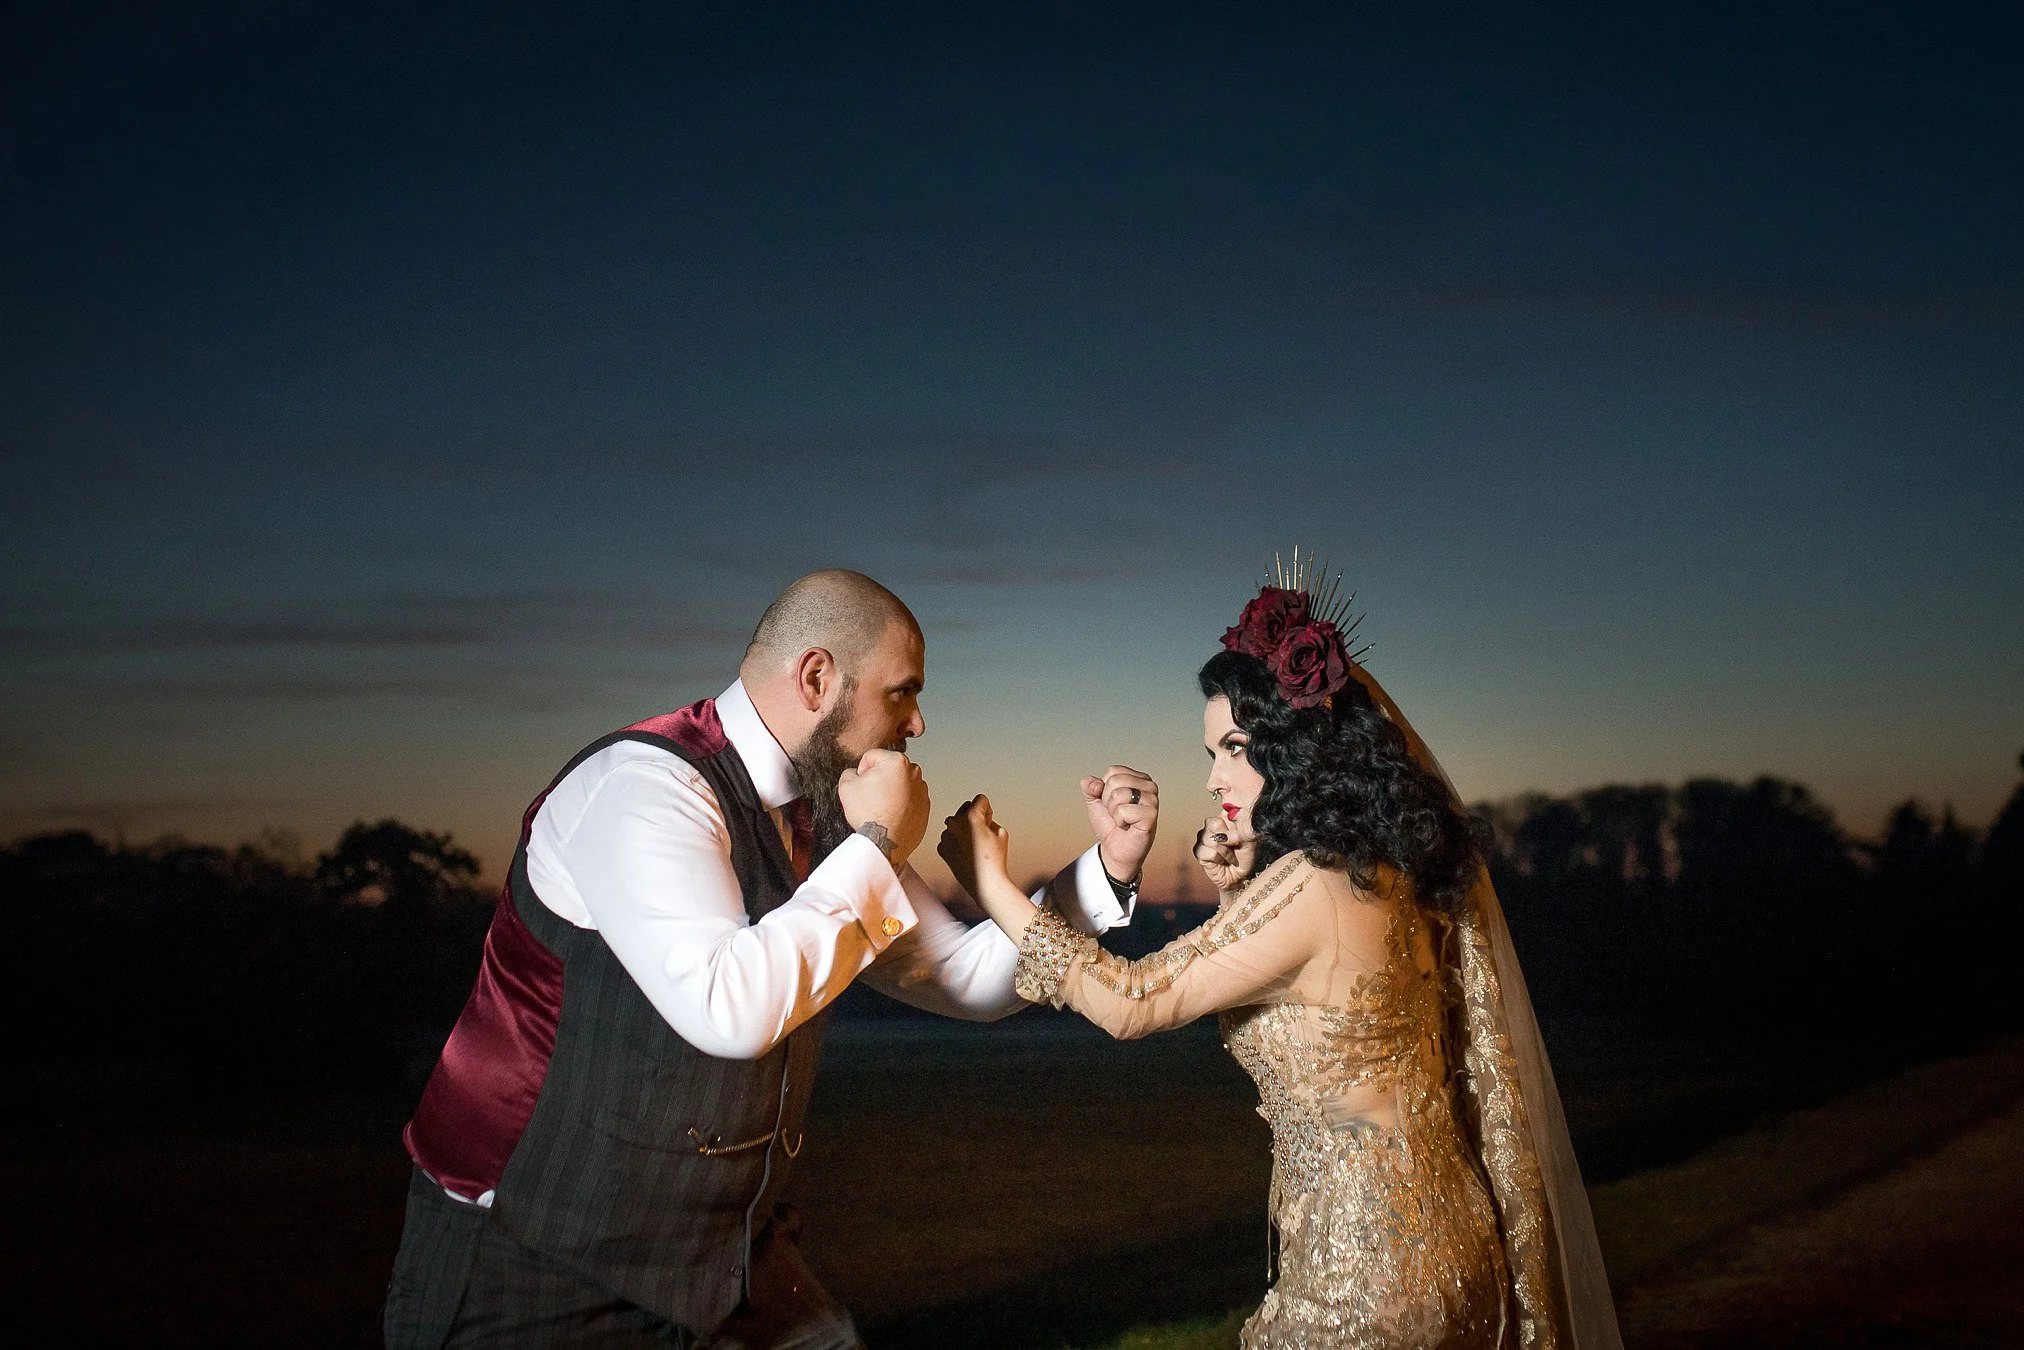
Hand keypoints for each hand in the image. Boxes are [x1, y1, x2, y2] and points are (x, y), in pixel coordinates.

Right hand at [838, 749, 928, 868]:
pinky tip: (890, 814)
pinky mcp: (925, 807)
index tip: (862, 784)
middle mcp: (915, 774)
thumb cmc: (869, 815)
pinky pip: (909, 800)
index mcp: (898, 762)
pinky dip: (901, 805)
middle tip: (871, 797)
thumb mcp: (846, 786)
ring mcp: (922, 791)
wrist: (884, 842)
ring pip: (900, 785)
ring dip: (890, 792)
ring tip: (881, 807)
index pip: (872, 757)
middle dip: (878, 780)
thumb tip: (854, 774)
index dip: (862, 770)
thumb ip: (849, 772)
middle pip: (888, 770)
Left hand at [938, 795, 1010, 899]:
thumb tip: (977, 817)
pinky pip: (949, 838)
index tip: (989, 821)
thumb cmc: (996, 859)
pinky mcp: (942, 848)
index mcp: (971, 816)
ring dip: (963, 828)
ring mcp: (946, 836)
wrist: (985, 884)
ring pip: (955, 823)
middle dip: (973, 815)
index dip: (988, 810)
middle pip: (965, 807)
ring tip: (974, 845)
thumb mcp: (1001, 831)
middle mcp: (955, 823)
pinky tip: (965, 853)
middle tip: (982, 832)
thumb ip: (988, 818)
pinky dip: (956, 842)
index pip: (980, 799)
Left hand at [1082, 765, 1157, 883]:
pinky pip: (1123, 811)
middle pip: (1115, 781)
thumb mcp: (1095, 801)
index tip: (1113, 803)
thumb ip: (1090, 786)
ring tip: (1123, 820)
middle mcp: (1149, 786)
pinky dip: (1120, 821)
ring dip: (1113, 812)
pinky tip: (1128, 826)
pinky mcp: (1151, 815)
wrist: (1115, 850)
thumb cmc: (1110, 825)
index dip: (1105, 789)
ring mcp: (1152, 800)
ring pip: (1119, 794)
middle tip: (1118, 813)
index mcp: (1138, 778)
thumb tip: (1093, 783)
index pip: (1113, 771)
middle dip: (1108, 801)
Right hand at [1193, 814, 1257, 891]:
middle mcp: (1211, 826)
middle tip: (1235, 846)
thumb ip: (1241, 829)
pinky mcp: (1198, 852)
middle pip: (1213, 824)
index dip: (1233, 823)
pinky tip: (1222, 861)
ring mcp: (1203, 838)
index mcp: (1224, 819)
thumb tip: (1229, 825)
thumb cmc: (1245, 857)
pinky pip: (1207, 851)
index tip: (1240, 835)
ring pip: (1210, 839)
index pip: (1224, 811)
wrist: (1240, 876)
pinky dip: (1218, 858)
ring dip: (1225, 851)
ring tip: (1230, 856)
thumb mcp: (1249, 840)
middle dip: (1228, 837)